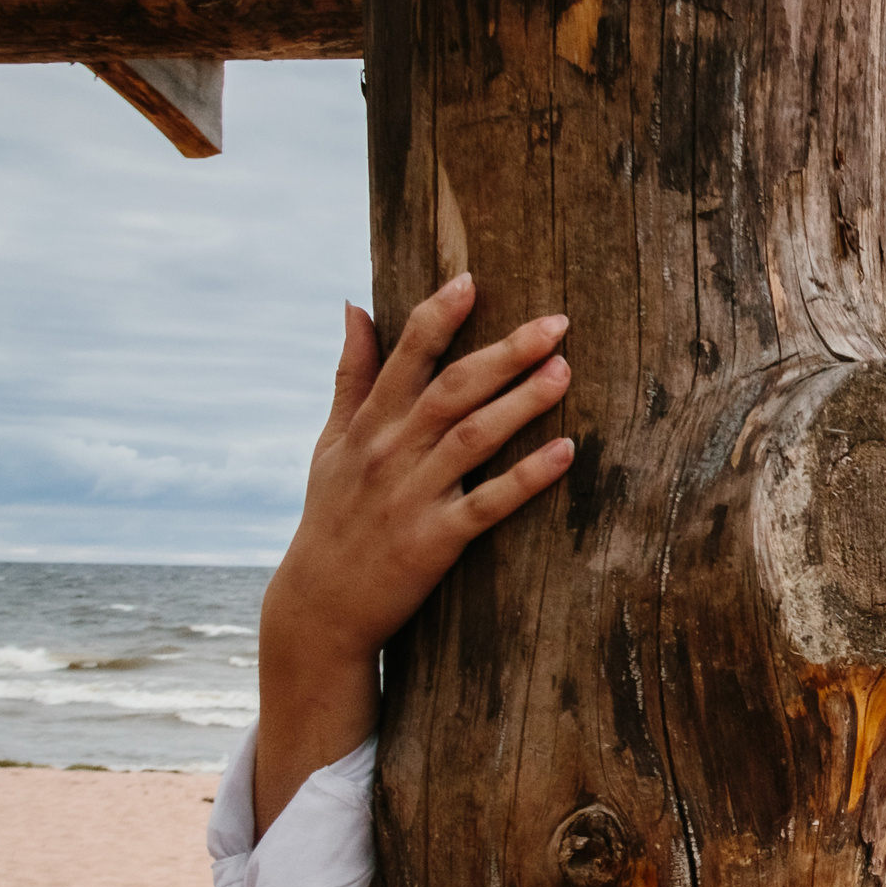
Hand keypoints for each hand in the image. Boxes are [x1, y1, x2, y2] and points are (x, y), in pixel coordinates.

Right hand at [254, 276, 574, 832]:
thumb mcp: (330, 442)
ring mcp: (412, 496)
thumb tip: (355, 305)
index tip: (472, 280)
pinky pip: (489, 503)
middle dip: (504, 352)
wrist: (320, 606)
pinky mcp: (436, 541)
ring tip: (565, 371)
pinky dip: (527, 477)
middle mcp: (389, 453)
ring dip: (521, 403)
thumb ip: (350, 375)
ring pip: (474, 438)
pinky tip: (565, 451)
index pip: (406, 357)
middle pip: (452, 390)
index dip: (438, 316)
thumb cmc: (332, 516)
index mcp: (367, 425)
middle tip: (556, 322)